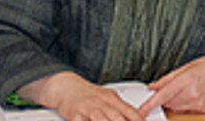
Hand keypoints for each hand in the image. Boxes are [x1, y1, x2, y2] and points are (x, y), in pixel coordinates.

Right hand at [22, 72, 144, 120]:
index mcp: (112, 99)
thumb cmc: (88, 95)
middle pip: (116, 118)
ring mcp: (88, 108)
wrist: (66, 87)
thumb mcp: (107, 97)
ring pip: (101, 120)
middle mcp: (101, 103)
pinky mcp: (75, 114)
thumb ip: (120, 108)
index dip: (138, 120)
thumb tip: (138, 116)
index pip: (130, 111)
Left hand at [140, 52, 204, 114]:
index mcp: (187, 79)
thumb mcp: (189, 66)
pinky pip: (186, 110)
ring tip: (183, 89)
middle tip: (168, 88)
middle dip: (163, 97)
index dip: (149, 104)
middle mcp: (192, 94)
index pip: (163, 95)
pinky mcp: (203, 110)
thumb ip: (169, 78)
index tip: (140, 111)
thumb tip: (154, 86)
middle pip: (167, 103)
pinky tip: (192, 94)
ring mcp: (198, 104)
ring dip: (173, 101)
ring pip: (176, 108)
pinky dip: (184, 104)